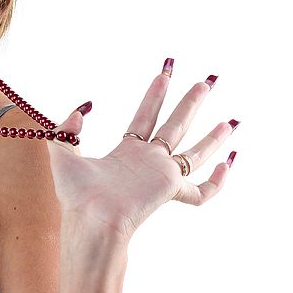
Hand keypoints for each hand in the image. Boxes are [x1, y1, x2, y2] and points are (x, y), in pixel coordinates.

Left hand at [46, 59, 237, 241]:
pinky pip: (202, 191)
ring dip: (213, 137)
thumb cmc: (76, 194)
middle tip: (206, 82)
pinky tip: (228, 163)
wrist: (90, 217)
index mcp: (127, 152)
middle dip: (191, 103)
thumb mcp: (61, 153)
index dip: (155, 95)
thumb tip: (80, 110)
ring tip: (231, 120)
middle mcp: (148, 161)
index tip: (165, 74)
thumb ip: (66, 129)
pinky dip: (218, 181)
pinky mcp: (171, 189)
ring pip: (195, 153)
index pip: (146, 117)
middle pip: (176, 126)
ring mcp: (162, 175)